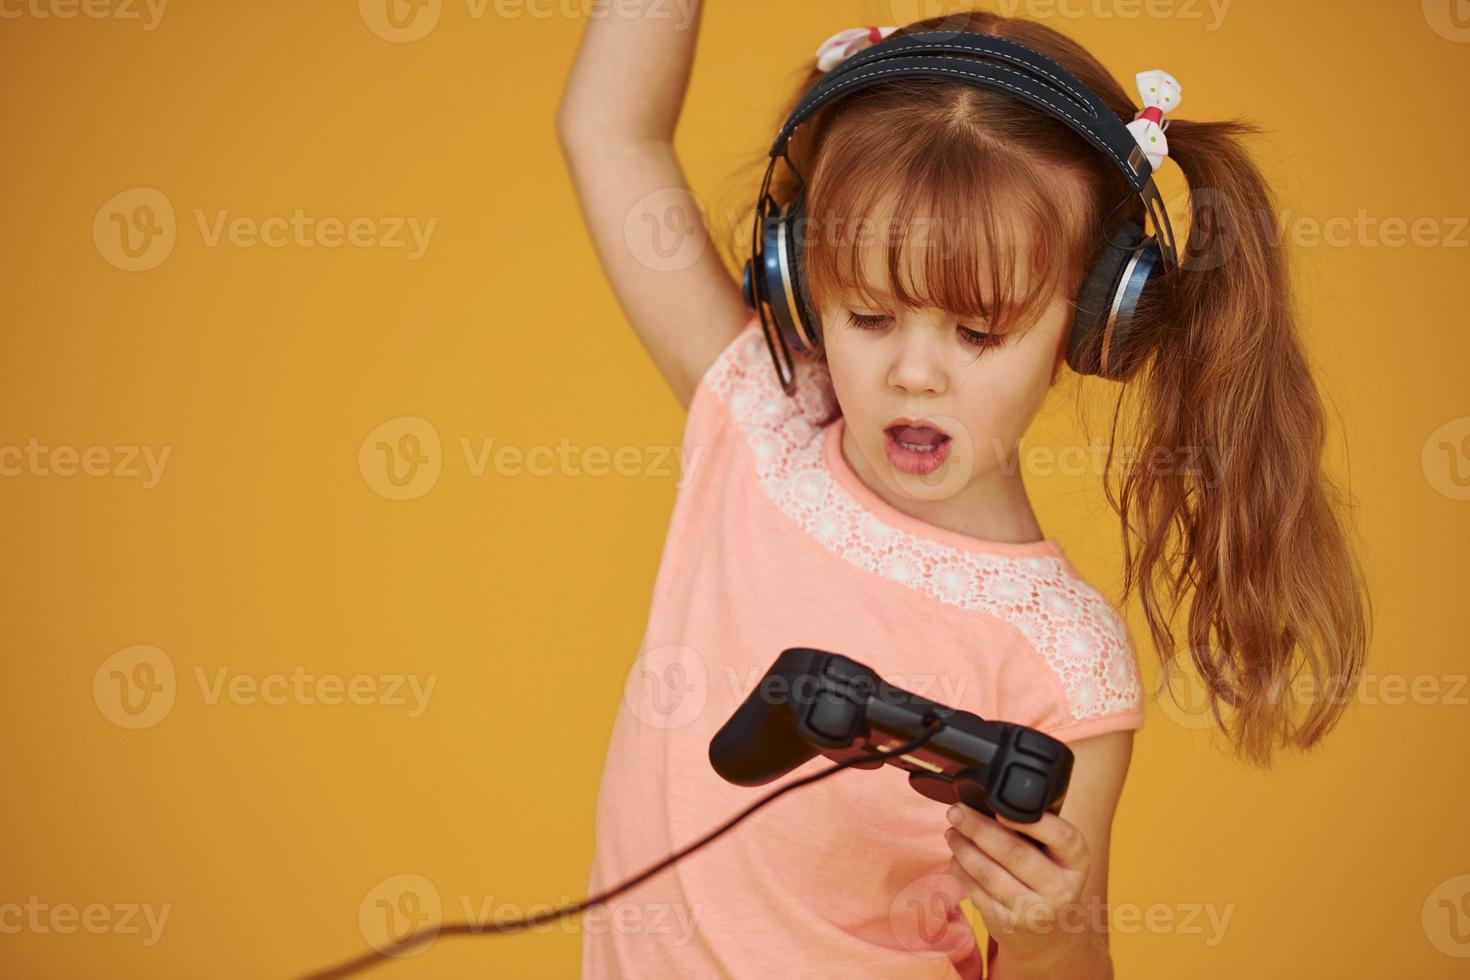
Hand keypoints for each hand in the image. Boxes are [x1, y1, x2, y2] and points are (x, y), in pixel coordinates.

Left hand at [943, 803, 1098, 968]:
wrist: (1050, 935)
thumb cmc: (1047, 879)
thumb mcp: (1057, 856)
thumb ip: (1036, 831)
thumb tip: (986, 800)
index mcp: (1077, 863)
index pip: (1062, 837)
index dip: (1030, 821)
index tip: (998, 807)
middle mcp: (1060, 889)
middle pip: (1014, 853)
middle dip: (978, 828)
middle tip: (956, 811)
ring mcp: (1034, 911)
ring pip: (989, 873)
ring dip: (963, 848)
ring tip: (952, 832)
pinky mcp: (1008, 926)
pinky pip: (976, 892)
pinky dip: (961, 870)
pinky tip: (956, 857)